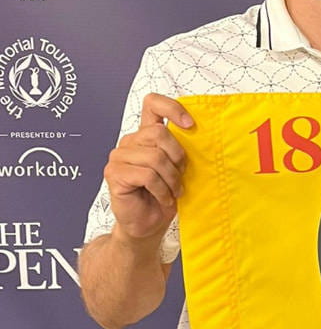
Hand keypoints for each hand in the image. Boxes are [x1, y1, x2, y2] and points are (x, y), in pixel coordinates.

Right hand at [103, 93, 193, 243]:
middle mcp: (130, 142)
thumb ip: (181, 149)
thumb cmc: (165, 195)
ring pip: (155, 157)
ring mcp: (119, 156)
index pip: (153, 104)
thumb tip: (198, 132)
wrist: (149, 224)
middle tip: (180, 177)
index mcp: (146, 135)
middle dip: (177, 158)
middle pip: (158, 133)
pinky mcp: (114, 173)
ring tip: (173, 191)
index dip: (172, 108)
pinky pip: (147, 175)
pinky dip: (161, 189)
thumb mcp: (179, 168)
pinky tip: (163, 197)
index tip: (190, 124)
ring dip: (171, 178)